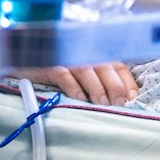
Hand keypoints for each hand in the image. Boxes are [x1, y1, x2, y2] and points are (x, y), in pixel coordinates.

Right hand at [13, 63, 139, 105]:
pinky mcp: (51, 65)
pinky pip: (64, 75)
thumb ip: (103, 80)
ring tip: (103, 105)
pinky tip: (79, 99)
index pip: (120, 65)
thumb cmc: (61, 68)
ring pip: (88, 72)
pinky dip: (73, 87)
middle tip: (119, 105)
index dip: (128, 83)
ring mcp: (68, 58)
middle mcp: (85, 54)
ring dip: (98, 89)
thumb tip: (125, 98)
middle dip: (116, 88)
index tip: (133, 99)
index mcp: (98, 54)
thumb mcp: (85, 71)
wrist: (26, 59)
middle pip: (107, 68)